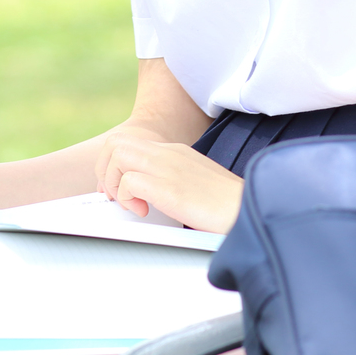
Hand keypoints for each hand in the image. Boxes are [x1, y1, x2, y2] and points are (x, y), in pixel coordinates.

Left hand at [95, 133, 243, 233]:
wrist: (250, 211)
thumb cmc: (226, 206)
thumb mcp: (194, 184)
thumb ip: (171, 180)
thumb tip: (148, 193)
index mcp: (175, 151)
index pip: (128, 144)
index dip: (112, 167)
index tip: (116, 191)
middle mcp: (169, 153)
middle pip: (116, 143)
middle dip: (105, 171)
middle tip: (114, 196)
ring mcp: (169, 167)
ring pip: (117, 154)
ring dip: (115, 182)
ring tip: (130, 204)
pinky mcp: (170, 188)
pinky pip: (130, 181)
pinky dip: (128, 198)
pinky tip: (145, 212)